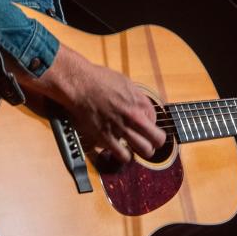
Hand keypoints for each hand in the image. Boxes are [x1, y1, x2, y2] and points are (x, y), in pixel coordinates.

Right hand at [15, 44, 165, 163]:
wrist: (79, 84)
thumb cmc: (98, 79)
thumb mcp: (124, 82)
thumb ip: (135, 96)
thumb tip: (140, 106)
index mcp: (139, 101)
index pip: (156, 119)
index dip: (150, 123)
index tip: (143, 124)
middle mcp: (134, 116)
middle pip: (157, 139)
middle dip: (154, 142)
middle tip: (148, 141)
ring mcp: (121, 128)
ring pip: (145, 150)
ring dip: (142, 151)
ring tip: (135, 148)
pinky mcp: (106, 137)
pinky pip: (123, 155)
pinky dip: (124, 156)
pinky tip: (121, 151)